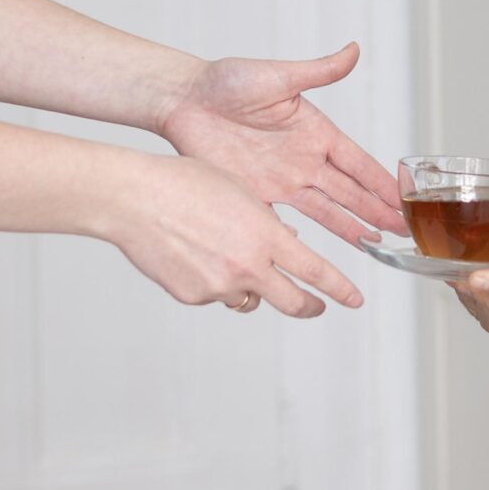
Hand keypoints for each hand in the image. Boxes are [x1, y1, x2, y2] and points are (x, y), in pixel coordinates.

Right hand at [105, 154, 364, 317]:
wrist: (134, 199)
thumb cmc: (183, 183)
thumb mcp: (239, 191)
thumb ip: (267, 220)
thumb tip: (287, 244)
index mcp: (265, 234)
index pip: (315, 271)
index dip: (339, 289)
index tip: (354, 299)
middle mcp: (248, 266)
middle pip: (294, 301)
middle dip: (310, 306)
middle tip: (316, 306)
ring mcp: (220, 285)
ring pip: (249, 297)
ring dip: (250, 286)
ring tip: (225, 257)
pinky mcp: (193, 296)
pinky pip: (214, 295)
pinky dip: (213, 281)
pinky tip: (193, 255)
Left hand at [157, 44, 407, 245]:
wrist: (183, 100)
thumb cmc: (226, 80)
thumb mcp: (278, 76)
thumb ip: (318, 71)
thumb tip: (354, 51)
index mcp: (315, 132)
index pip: (358, 163)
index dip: (382, 183)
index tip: (405, 199)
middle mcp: (303, 160)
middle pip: (349, 192)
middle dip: (376, 212)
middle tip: (402, 231)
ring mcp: (279, 180)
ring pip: (324, 211)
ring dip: (349, 228)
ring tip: (375, 247)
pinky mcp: (253, 194)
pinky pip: (281, 221)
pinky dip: (298, 236)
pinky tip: (316, 254)